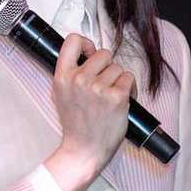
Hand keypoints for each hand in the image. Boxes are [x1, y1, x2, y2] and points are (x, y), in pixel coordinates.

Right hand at [43, 34, 136, 190]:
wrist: (84, 150)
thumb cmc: (76, 124)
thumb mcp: (61, 94)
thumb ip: (71, 72)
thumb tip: (87, 53)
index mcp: (62, 77)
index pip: (73, 40)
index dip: (86, 43)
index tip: (90, 54)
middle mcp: (79, 79)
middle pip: (103, 53)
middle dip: (107, 67)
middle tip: (103, 85)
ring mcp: (98, 88)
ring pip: (118, 67)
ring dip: (118, 80)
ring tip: (110, 97)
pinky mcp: (117, 97)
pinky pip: (129, 78)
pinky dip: (129, 89)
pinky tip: (121, 101)